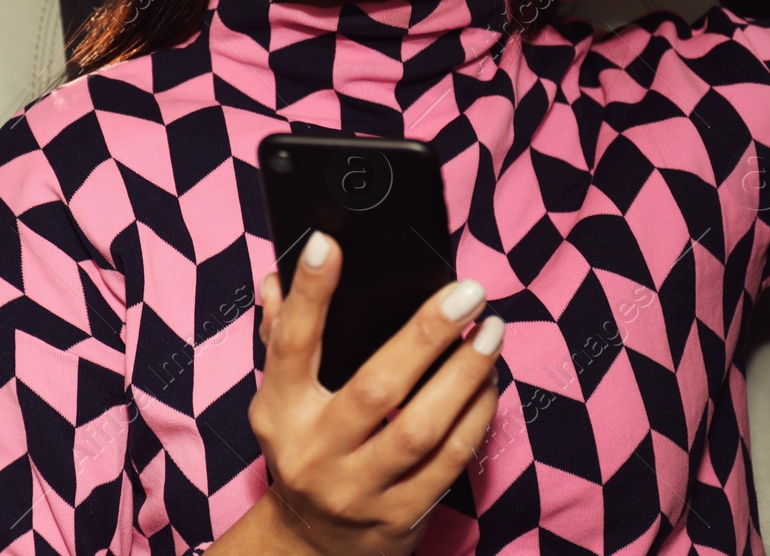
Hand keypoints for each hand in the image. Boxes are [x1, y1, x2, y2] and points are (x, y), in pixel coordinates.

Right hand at [245, 231, 503, 555]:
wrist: (315, 543)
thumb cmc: (305, 448)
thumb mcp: (280, 398)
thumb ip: (282, 336)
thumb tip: (278, 278)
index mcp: (279, 412)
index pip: (291, 344)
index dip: (309, 293)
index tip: (329, 243)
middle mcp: (314, 452)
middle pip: (375, 388)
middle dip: (426, 334)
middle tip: (468, 292)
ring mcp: (358, 489)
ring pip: (421, 428)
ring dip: (465, 375)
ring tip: (491, 332)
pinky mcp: (400, 516)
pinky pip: (449, 461)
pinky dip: (476, 416)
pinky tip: (490, 380)